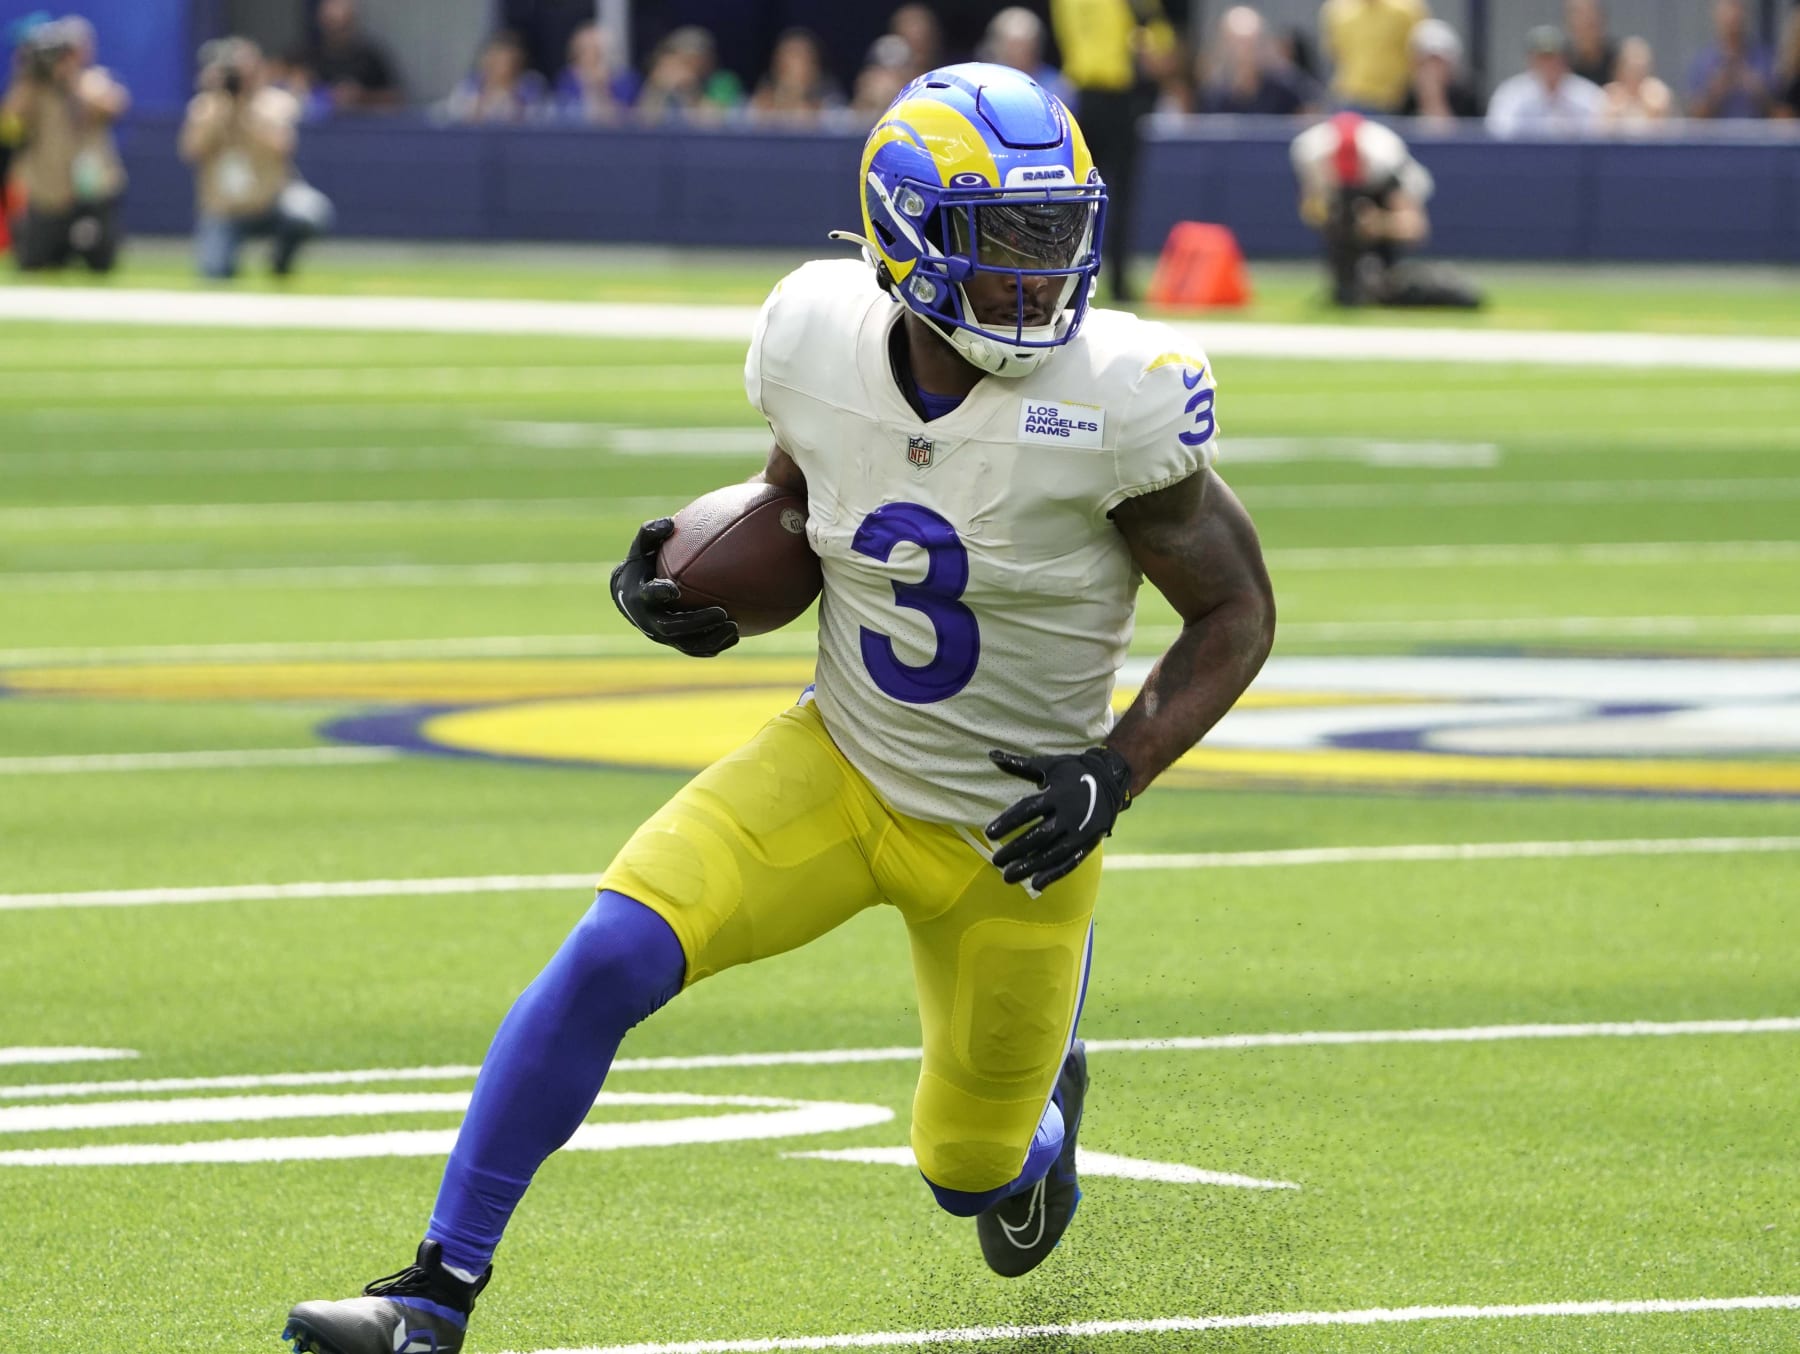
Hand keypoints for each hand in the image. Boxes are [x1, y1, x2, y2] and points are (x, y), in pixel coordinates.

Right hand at [610, 518, 738, 657]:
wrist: (629, 595)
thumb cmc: (641, 565)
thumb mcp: (641, 547)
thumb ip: (651, 533)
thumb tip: (669, 521)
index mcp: (639, 596)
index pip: (648, 596)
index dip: (660, 593)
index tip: (674, 588)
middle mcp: (648, 621)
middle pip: (672, 627)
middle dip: (697, 622)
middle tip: (722, 613)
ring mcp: (661, 636)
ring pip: (686, 643)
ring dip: (710, 638)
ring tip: (734, 628)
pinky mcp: (673, 643)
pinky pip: (694, 649)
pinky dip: (713, 646)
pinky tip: (735, 637)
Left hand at [984, 746, 1132, 889]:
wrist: (1111, 780)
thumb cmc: (1073, 771)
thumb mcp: (1049, 766)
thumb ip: (1020, 765)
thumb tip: (992, 755)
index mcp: (1058, 794)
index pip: (1028, 810)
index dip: (1008, 821)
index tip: (989, 833)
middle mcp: (1070, 814)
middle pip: (1040, 836)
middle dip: (1016, 850)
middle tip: (996, 861)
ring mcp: (1081, 832)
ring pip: (1053, 854)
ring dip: (1030, 867)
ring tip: (1008, 876)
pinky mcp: (1088, 844)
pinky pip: (1070, 863)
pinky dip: (1053, 875)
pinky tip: (1036, 884)